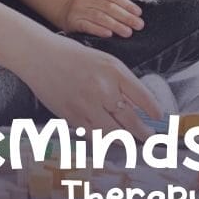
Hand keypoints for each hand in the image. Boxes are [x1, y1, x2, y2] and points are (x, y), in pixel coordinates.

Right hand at [20, 35, 160, 139]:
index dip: (154, 110)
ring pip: (114, 134)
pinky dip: (104, 141)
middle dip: (144, 132)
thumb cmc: (72, 56)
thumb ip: (120, 81)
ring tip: (132, 142)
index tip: (159, 117)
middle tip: (150, 137)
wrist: (40, 56)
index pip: (142, 96)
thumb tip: (136, 105)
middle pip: (131, 120)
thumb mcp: (103, 61)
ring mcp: (87, 105)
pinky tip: (110, 141)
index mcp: (113, 71)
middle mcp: (103, 90)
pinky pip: (95, 136)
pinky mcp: (73, 117)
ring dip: (126, 140)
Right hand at [59, 0, 143, 37]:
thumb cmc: (89, 4)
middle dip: (125, 17)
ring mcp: (78, 10)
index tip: (138, 13)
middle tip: (138, 25)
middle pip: (108, 7)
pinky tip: (109, 34)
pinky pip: (88, 26)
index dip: (127, 4)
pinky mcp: (73, 22)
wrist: (67, 11)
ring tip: (128, 32)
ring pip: (99, 17)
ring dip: (115, 25)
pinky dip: (99, 30)